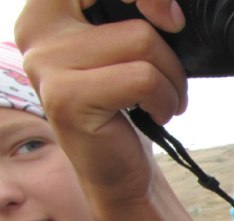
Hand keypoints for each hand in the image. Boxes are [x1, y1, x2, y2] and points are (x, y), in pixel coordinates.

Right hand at [15, 0, 187, 203]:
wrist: (118, 171)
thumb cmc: (128, 105)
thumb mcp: (126, 47)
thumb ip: (133, 14)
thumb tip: (171, 10)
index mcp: (49, 7)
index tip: (170, 17)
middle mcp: (37, 27)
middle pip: (123, 0)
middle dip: (162, 21)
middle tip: (176, 40)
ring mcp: (46, 63)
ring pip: (142, 41)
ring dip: (172, 76)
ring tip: (164, 98)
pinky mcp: (67, 98)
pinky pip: (143, 78)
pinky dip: (166, 98)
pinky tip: (157, 113)